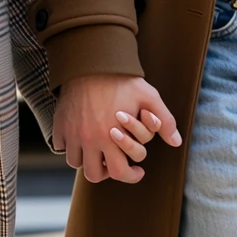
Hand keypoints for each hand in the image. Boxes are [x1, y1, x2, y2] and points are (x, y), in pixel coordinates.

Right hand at [52, 74, 180, 184]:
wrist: (91, 61)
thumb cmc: (121, 79)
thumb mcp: (149, 96)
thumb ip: (164, 120)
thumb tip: (176, 142)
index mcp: (111, 138)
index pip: (119, 173)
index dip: (130, 176)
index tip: (136, 170)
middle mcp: (89, 139)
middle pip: (93, 175)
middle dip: (106, 173)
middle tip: (114, 163)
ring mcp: (72, 132)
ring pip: (75, 162)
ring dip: (87, 160)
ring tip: (98, 152)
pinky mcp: (59, 124)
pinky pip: (60, 145)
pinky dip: (69, 145)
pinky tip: (81, 137)